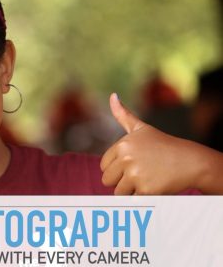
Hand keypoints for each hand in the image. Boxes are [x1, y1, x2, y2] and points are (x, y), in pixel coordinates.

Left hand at [100, 93, 222, 194]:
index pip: (104, 166)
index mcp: (122, 144)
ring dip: (130, 191)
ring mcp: (135, 174)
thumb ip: (123, 115)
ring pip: (118, 192)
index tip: (133, 163)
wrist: (191, 161)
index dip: (117, 168)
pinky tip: (154, 187)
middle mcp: (126, 157)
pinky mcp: (145, 189)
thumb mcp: (142, 128)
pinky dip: (141, 198)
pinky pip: (131, 200)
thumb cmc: (164, 145)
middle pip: (107, 180)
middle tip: (141, 173)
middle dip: (122, 181)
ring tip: (147, 179)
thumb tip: (112, 95)